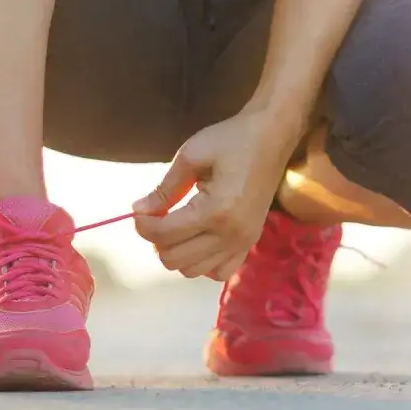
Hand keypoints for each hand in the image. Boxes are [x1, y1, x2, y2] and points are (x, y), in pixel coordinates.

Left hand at [131, 108, 303, 279]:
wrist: (272, 136)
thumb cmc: (231, 139)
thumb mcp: (191, 155)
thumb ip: (164, 188)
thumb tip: (139, 211)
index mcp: (216, 211)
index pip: (164, 234)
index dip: (142, 224)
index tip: (138, 209)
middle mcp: (231, 235)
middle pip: (174, 259)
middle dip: (157, 240)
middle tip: (156, 216)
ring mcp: (243, 243)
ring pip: (193, 271)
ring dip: (176, 252)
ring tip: (175, 227)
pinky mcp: (250, 243)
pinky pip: (219, 273)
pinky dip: (202, 262)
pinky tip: (198, 239)